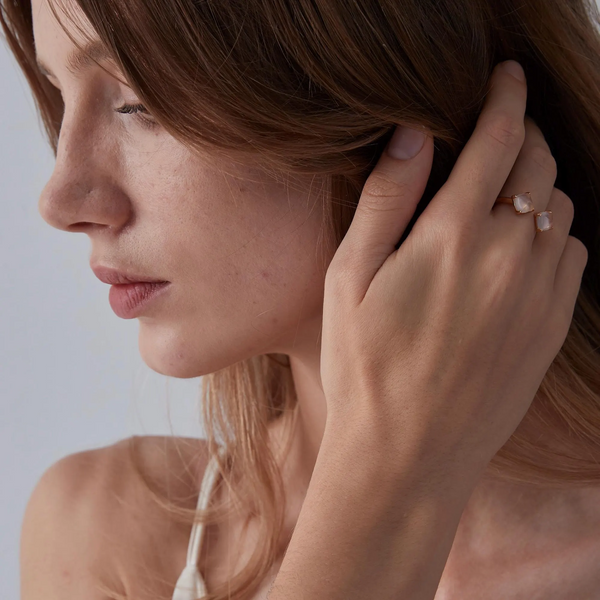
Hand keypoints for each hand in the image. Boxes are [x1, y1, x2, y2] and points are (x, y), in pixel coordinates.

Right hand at [320, 60, 587, 480]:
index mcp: (452, 237)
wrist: (408, 451)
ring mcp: (538, 292)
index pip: (497, 140)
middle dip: (525, 135)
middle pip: (538, 165)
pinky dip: (554, 232)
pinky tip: (522, 247)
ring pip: (560, 208)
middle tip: (504, 130)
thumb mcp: (349, 279)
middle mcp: (509, 256)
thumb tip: (413, 134)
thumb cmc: (364, 365)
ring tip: (509, 190)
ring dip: (539, 185)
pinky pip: (571, 253)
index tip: (506, 76)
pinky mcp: (551, 325)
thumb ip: (385, 200)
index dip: (504, 98)